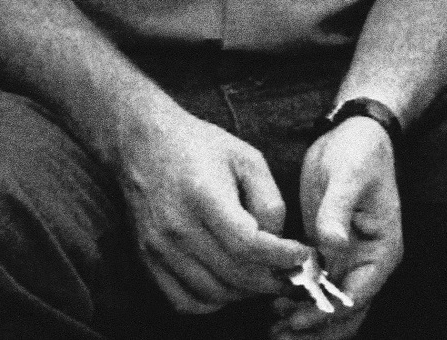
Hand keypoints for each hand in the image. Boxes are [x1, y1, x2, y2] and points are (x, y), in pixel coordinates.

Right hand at [116, 94, 310, 313]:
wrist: (143, 144)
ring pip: (214, 294)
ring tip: (265, 277)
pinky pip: (186, 301)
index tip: (304, 255)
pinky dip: (214, 302)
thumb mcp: (245, 157)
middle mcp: (179, 228)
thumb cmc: (199, 146)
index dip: (281, 257)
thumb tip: (277, 242)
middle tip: (294, 274)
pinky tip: (230, 283)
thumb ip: (268, 199)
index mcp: (204, 196)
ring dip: (246, 293)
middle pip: (235, 275)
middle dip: (273, 280)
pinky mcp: (149, 261)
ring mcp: (160, 249)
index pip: (248, 245)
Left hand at [270, 116, 402, 337]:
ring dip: (305, 323)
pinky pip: (316, 289)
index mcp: (382, 251)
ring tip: (272, 328)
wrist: (352, 132)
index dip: (326, 312)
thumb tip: (331, 243)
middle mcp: (368, 263)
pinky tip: (273, 307)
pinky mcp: (328, 252)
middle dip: (315, 330)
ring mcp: (348, 260)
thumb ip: (338, 209)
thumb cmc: (359, 151)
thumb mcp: (349, 174)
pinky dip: (299, 302)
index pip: (355, 296)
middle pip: (345, 314)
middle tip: (278, 333)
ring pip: (330, 308)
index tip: (295, 316)